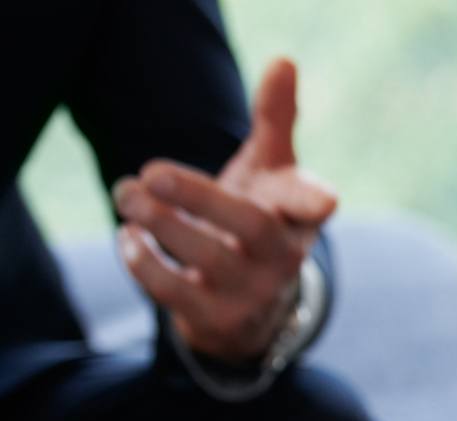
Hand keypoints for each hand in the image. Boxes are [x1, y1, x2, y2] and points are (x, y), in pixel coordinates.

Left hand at [113, 58, 335, 361]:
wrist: (250, 305)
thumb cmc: (258, 220)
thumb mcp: (270, 173)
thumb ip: (275, 120)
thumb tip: (284, 60)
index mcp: (300, 216)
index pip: (310, 203)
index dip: (313, 199)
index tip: (326, 201)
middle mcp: (284, 257)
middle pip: (251, 225)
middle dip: (199, 196)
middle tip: (149, 171)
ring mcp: (254, 292)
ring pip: (207, 258)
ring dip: (159, 224)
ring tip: (125, 194)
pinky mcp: (220, 320)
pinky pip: (176, 293)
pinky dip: (144, 262)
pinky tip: (128, 236)